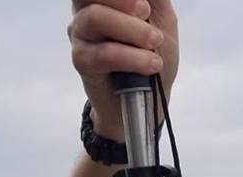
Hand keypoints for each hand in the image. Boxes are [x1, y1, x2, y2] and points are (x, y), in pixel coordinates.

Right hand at [68, 0, 179, 137]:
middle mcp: (85, 11)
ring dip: (132, 31)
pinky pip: (103, 53)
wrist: (147, 100)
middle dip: (126, 2)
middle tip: (149, 17)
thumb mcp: (162, 20)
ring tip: (155, 43)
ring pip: (96, 18)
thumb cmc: (152, 55)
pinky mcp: (82, 61)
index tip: (146, 7)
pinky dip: (132, 58)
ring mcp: (80, 35)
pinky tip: (151, 64)